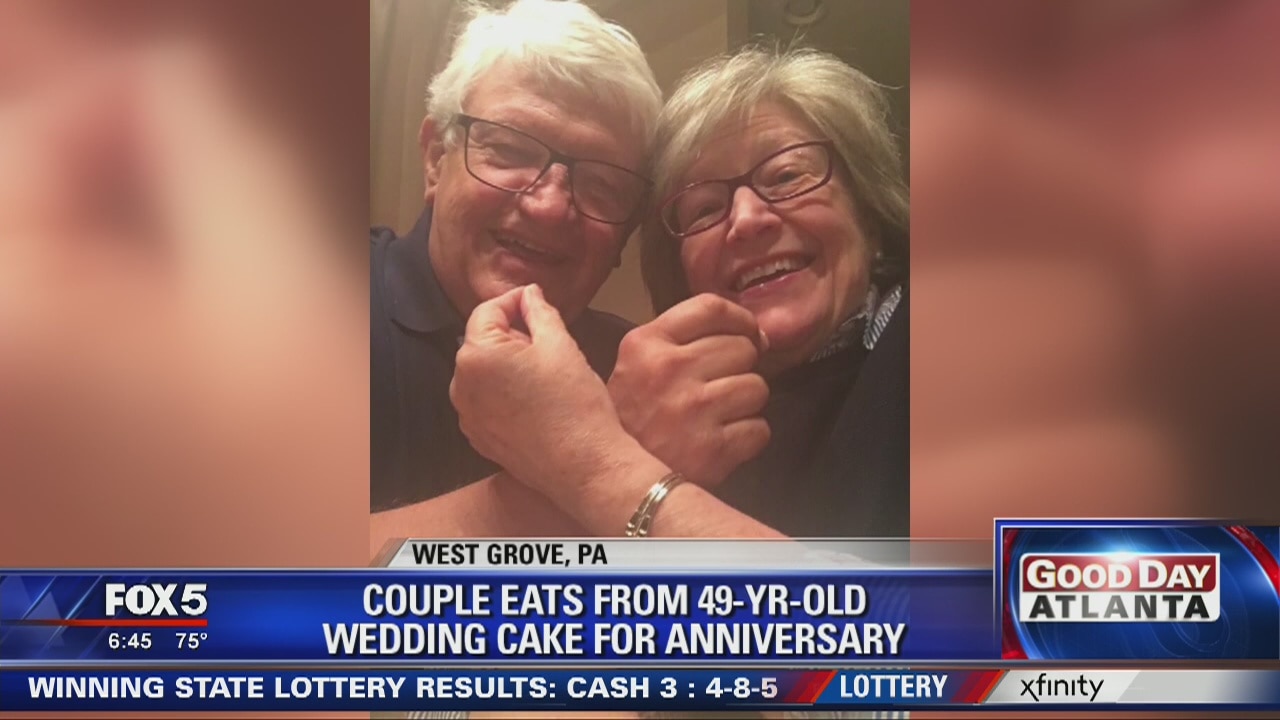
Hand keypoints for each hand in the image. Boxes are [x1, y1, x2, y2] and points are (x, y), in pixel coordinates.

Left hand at [451, 285, 629, 500]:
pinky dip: (504, 393)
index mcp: (476, 355)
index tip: (538, 301)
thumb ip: (539, 311)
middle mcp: (460, 384)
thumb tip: (529, 293)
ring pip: (484, 372)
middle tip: (550, 342)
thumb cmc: (575, 404)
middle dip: (512, 335)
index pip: (487, 311)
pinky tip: (535, 401)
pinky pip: (485, 401)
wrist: (584, 467)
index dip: (515, 301)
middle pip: (482, 341)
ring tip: (545, 374)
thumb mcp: (561, 345)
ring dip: (507, 364)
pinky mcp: (478, 437)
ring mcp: (466, 415)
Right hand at [607, 293, 770, 486]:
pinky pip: (759, 429)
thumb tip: (758, 336)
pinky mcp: (712, 447)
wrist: (610, 482)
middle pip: (742, 348)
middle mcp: (669, 369)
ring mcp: (693, 408)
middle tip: (718, 389)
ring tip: (718, 417)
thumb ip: (684, 341)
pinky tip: (721, 442)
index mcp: (645, 343)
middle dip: (739, 368)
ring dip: (745, 405)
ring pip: (757, 388)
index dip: (741, 319)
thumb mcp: (637, 366)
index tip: (748, 334)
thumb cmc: (630, 420)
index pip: (711, 307)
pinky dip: (747, 439)